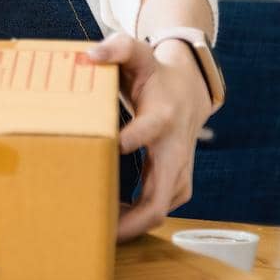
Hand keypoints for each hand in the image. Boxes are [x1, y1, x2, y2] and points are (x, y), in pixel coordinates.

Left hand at [86, 32, 214, 242]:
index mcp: (162, 116)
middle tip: (95, 230)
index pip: (147, 132)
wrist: (190, 91)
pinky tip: (109, 220)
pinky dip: (136, 219)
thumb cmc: (155, 74)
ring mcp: (179, 171)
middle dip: (130, 219)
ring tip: (96, 231)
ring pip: (160, 209)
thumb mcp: (138, 54)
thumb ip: (116, 48)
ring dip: (130, 225)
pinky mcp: (178, 183)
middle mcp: (174, 150)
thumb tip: (89, 55)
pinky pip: (159, 208)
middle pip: (159, 196)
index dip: (128, 142)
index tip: (102, 153)